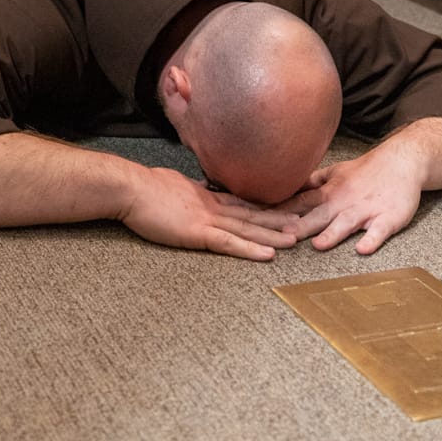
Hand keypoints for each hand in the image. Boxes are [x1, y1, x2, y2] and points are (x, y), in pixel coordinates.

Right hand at [117, 165, 299, 260]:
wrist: (130, 188)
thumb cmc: (147, 188)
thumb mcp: (177, 186)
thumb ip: (193, 191)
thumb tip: (201, 190)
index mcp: (209, 195)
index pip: (247, 199)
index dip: (272, 201)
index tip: (294, 199)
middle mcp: (215, 205)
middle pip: (256, 211)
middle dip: (284, 213)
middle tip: (311, 213)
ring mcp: (208, 218)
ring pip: (248, 227)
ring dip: (275, 232)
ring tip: (299, 237)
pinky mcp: (198, 233)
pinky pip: (229, 242)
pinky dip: (251, 249)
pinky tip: (269, 254)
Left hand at [285, 140, 424, 254]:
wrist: (403, 161)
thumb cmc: (367, 170)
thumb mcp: (336, 172)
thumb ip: (313, 182)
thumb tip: (287, 186)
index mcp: (329, 192)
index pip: (300, 202)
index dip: (280, 211)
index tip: (262, 220)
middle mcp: (344, 201)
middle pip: (318, 215)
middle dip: (300, 226)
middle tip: (282, 237)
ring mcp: (366, 210)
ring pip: (346, 223)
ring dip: (332, 234)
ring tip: (318, 245)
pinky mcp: (388, 217)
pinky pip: (379, 230)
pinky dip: (371, 239)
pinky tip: (363, 249)